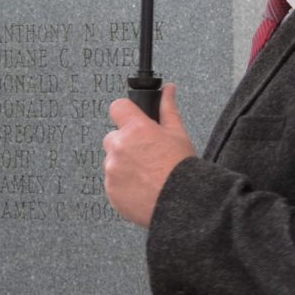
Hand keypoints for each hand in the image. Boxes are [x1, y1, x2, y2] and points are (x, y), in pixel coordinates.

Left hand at [102, 84, 194, 226]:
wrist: (184, 204)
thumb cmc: (182, 170)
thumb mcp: (178, 134)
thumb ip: (167, 108)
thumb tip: (168, 90)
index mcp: (136, 129)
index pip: (117, 107)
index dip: (125, 113)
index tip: (131, 120)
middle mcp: (120, 147)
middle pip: (113, 137)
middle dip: (125, 143)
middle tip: (145, 154)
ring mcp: (112, 170)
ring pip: (112, 160)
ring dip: (123, 164)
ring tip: (146, 174)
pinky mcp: (110, 190)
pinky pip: (112, 182)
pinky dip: (122, 183)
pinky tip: (141, 186)